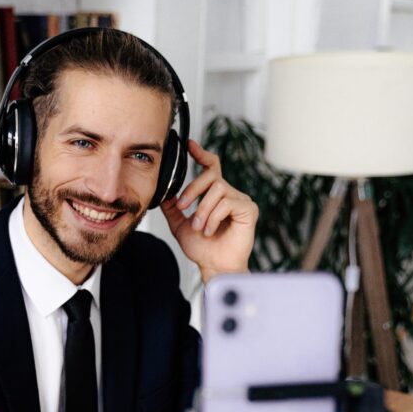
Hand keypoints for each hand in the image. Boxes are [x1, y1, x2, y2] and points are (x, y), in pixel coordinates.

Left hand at [161, 139, 257, 282]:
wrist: (214, 266)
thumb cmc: (203, 249)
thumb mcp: (180, 226)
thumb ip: (172, 209)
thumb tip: (163, 194)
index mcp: (214, 195)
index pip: (210, 167)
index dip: (201, 153)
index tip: (188, 144)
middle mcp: (229, 193)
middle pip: (211, 175)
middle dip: (192, 189)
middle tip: (183, 206)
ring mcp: (241, 200)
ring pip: (217, 189)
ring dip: (203, 209)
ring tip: (200, 227)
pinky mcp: (249, 210)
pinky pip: (227, 203)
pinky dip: (214, 217)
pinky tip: (211, 230)